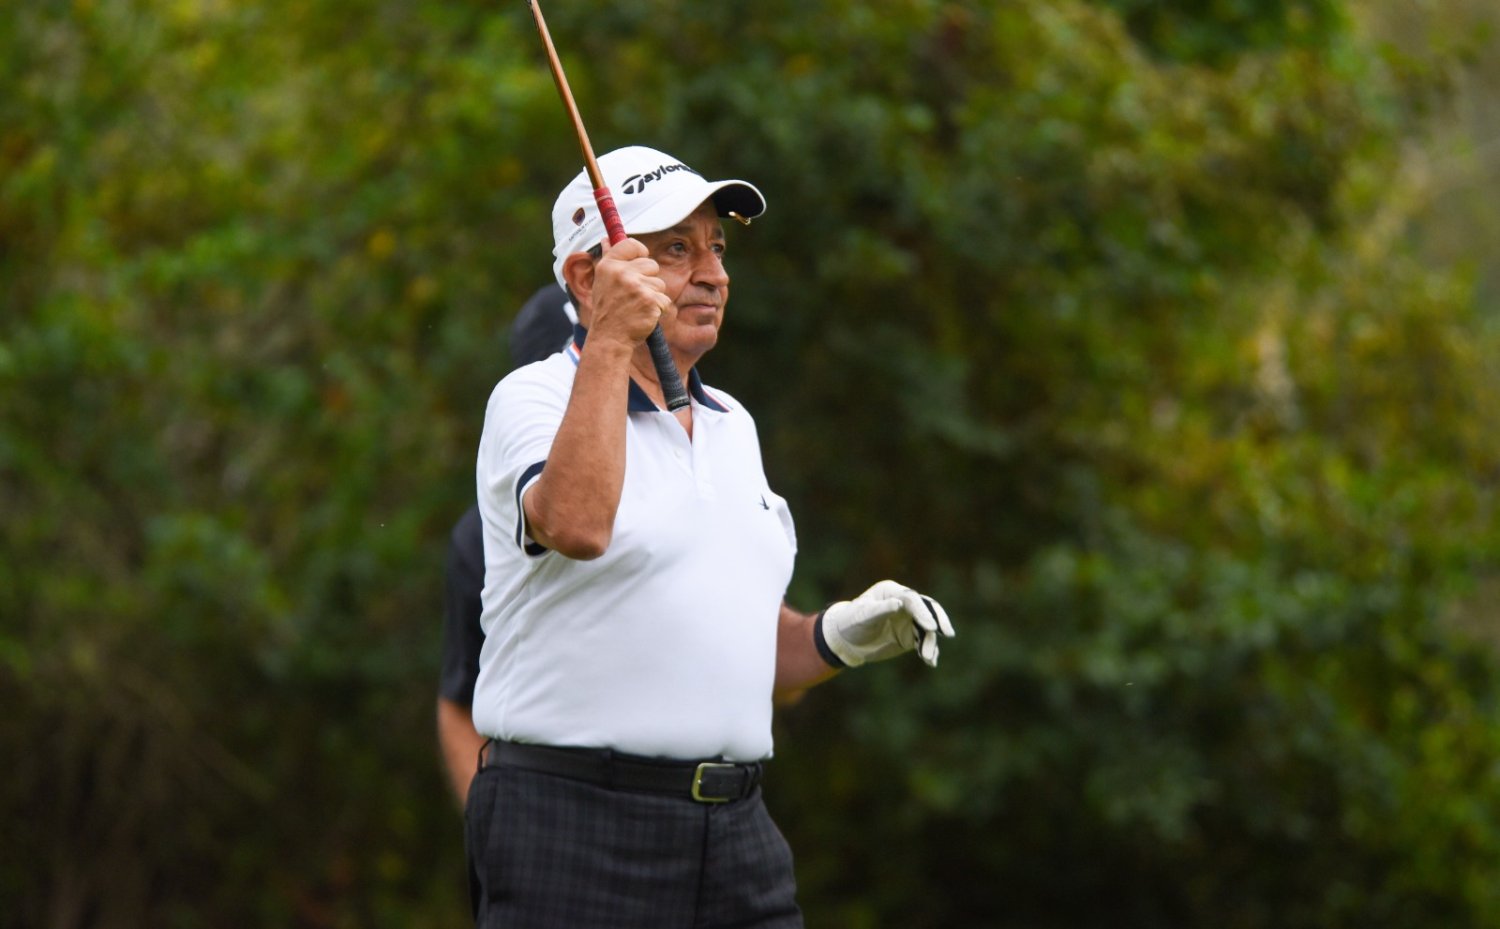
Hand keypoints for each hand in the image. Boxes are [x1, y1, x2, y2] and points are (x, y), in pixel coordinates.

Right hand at [588, 238, 670, 346]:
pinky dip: (659, 309)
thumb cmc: (607, 311)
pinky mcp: (650, 301)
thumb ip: (608, 260)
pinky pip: (665, 299)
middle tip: (634, 296)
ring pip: (660, 283)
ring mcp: (637, 287)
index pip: (631, 244)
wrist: (610, 338)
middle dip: (648, 279)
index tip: (638, 264)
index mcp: (608, 266)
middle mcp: (622, 273)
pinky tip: (645, 315)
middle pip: (651, 264)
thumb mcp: (602, 283)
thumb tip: (607, 239)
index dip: (639, 252)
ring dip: (654, 296)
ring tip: (638, 307)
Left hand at [816, 580, 954, 668]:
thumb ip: (881, 609)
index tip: (930, 627)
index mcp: (892, 592)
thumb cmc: (851, 622)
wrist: (847, 640)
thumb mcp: (863, 615)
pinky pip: (924, 642)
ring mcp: (909, 620)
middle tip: (947, 633)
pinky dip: (929, 651)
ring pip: (927, 629)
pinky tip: (931, 662)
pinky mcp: (910, 636)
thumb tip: (899, 603)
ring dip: (930, 642)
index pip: (912, 599)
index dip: (923, 612)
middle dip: (938, 621)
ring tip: (928, 658)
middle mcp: (904, 604)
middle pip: (927, 610)